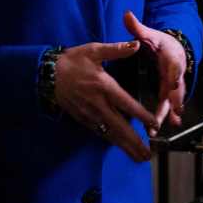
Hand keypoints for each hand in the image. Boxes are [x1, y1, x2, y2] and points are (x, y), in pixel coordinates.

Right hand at [54, 40, 156, 161]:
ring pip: (110, 133)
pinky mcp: (82, 118)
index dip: (141, 115)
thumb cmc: (73, 61)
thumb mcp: (94, 50)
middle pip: (120, 126)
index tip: (154, 124)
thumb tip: (136, 45)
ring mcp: (89, 113)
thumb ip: (116, 50)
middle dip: (135, 141)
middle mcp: (98, 103)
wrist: (48, 74)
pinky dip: (112, 141)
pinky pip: (99, 132)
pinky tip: (121, 147)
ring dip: (125, 146)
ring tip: (139, 157)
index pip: (126, 104)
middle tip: (148, 154)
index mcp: (104, 86)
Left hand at [123, 10, 186, 130]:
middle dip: (175, 99)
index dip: (175, 74)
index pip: (173, 65)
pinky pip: (171, 103)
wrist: (172, 48)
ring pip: (174, 98)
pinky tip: (172, 125)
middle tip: (174, 111)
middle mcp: (175, 71)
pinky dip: (171, 114)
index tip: (173, 83)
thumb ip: (137, 27)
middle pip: (176, 87)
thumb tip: (126, 14)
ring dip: (172, 111)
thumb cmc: (158, 42)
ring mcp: (175, 82)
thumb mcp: (148, 34)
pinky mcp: (171, 91)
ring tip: (172, 123)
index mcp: (170, 56)